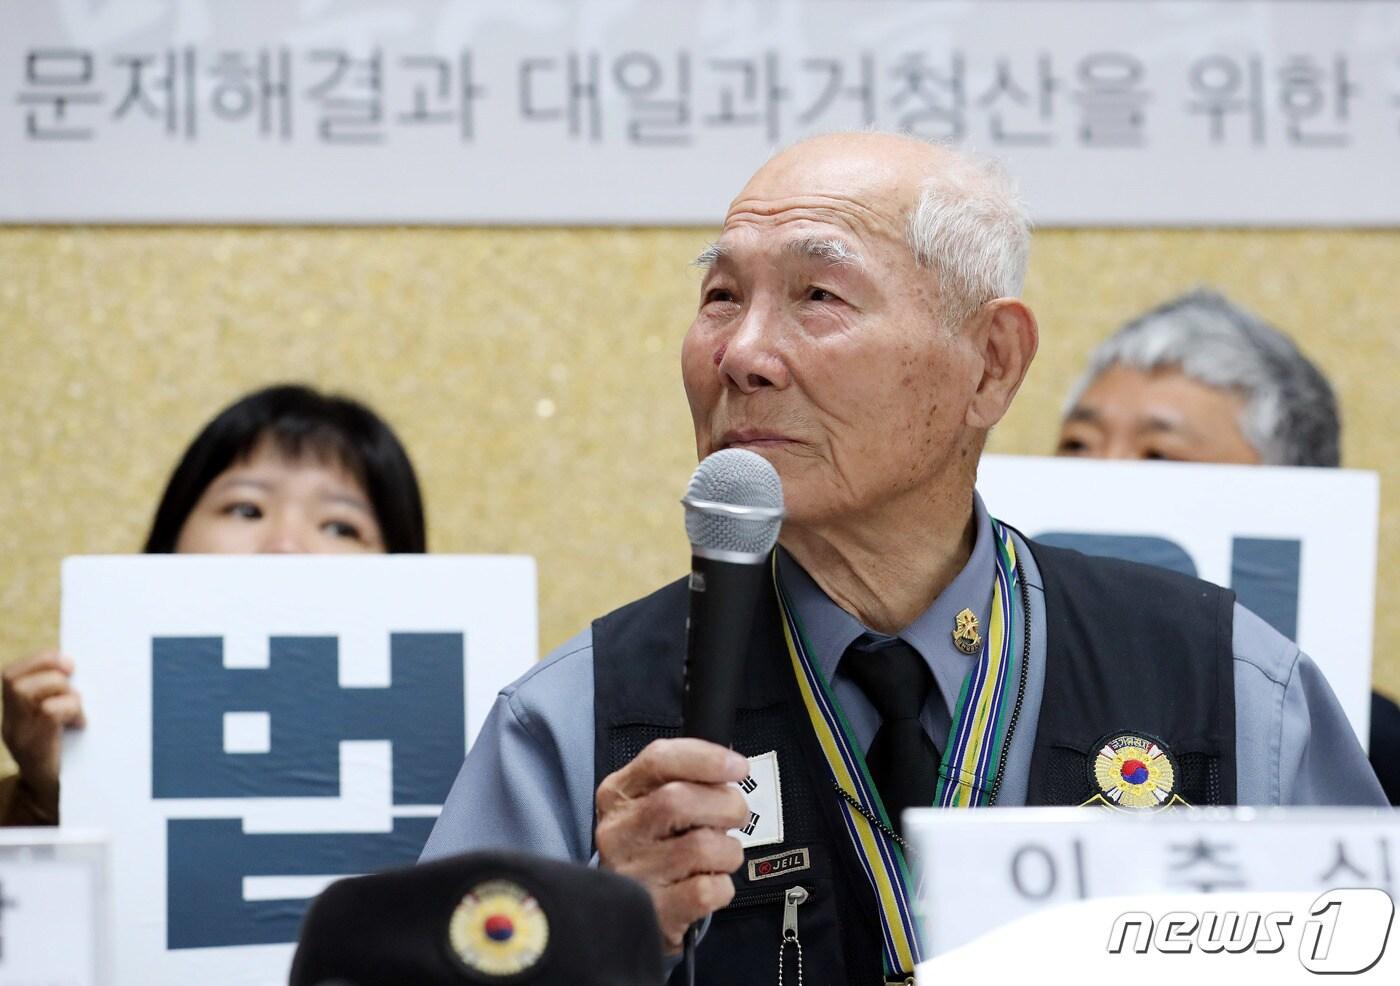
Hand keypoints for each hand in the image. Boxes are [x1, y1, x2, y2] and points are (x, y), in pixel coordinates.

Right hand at [2, 651, 85, 798]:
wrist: (56, 799)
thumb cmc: (66, 757)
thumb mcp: (60, 724)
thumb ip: (62, 699)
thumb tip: (80, 670)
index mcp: (15, 714)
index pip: (11, 674)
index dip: (38, 660)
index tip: (67, 661)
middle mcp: (10, 724)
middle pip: (12, 679)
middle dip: (47, 668)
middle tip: (73, 675)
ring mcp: (18, 736)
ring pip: (26, 692)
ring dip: (60, 689)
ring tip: (77, 704)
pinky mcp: (33, 748)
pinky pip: (48, 712)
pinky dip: (69, 709)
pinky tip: (80, 723)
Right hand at [595, 738, 750, 953]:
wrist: (627, 912)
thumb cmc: (652, 847)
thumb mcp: (650, 803)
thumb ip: (683, 779)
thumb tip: (730, 766)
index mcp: (618, 794)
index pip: (658, 759)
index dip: (706, 758)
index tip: (738, 767)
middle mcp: (619, 831)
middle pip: (680, 800)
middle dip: (725, 805)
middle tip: (735, 815)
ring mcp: (634, 873)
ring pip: (702, 846)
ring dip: (728, 850)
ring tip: (719, 855)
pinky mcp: (655, 911)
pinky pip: (708, 889)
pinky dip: (723, 885)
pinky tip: (710, 882)